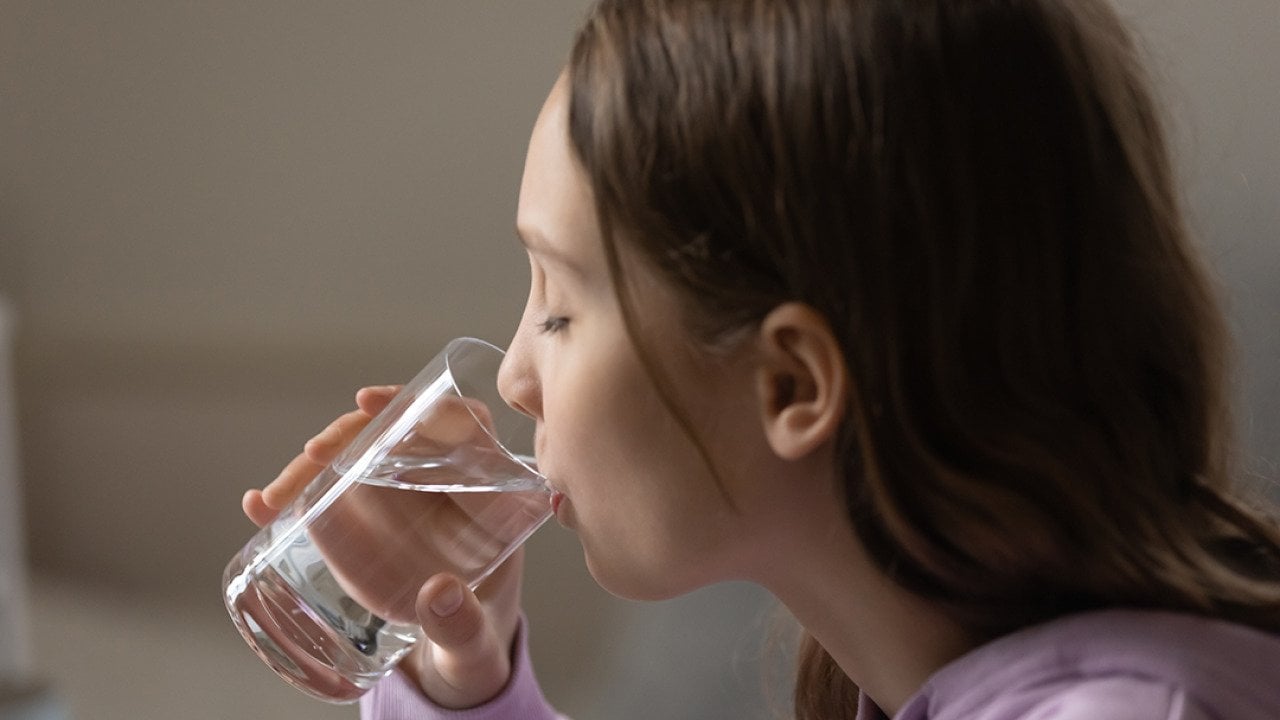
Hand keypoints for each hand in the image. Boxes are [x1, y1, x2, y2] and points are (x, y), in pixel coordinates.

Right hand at [242, 386, 526, 708]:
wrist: (455, 663)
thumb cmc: (478, 643)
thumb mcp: (475, 644)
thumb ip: (463, 627)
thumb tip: (439, 594)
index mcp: (490, 502)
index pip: (468, 427)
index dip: (423, 404)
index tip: (371, 402)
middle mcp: (447, 488)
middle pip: (400, 434)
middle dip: (350, 434)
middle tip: (313, 456)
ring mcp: (405, 498)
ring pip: (360, 457)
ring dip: (312, 467)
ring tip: (274, 498)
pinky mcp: (371, 517)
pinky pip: (334, 492)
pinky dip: (296, 494)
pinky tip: (259, 506)